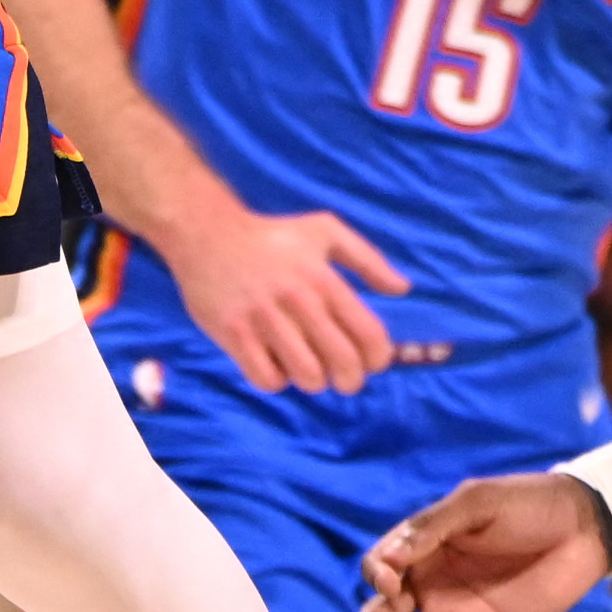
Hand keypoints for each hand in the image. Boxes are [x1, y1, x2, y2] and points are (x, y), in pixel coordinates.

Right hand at [162, 199, 409, 393]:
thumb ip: (368, 259)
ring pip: (307, 377)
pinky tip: (275, 363)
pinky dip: (276, 380)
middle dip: (351, 380)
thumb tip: (403, 289)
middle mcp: (298, 301)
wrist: (207, 233)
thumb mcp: (325, 231)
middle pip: (343, 363)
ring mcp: (265, 320)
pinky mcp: (235, 334)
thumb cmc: (272, 236)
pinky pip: (267, 379)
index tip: (372, 361)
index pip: (368, 334)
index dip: (378, 358)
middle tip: (343, 377)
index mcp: (324, 278)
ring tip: (307, 366)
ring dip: (312, 380)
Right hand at [344, 472, 609, 611]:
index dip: (378, 575)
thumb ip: (433, 528)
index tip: (391, 580)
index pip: (382, 566)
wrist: (582, 531)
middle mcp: (431, 581)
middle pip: (388, 609)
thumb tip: (390, 560)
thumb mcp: (478, 504)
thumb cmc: (527, 505)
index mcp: (424, 544)